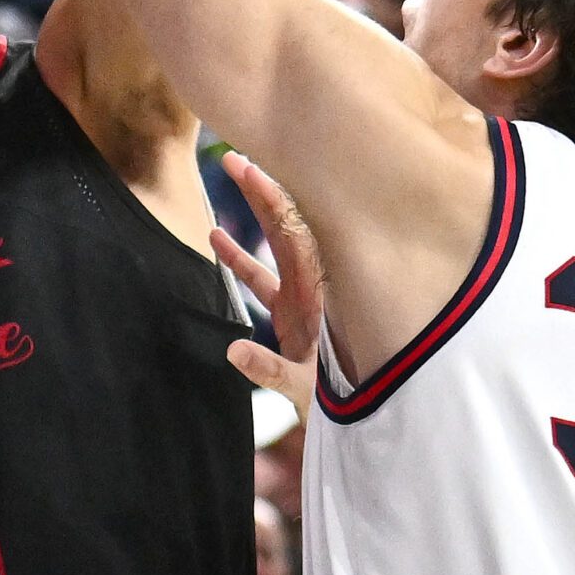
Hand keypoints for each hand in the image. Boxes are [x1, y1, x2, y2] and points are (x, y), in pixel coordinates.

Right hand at [209, 151, 322, 416]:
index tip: (255, 168)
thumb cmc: (340, 401)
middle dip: (263, 190)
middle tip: (236, 157)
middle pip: (288, 225)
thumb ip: (270, 369)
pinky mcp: (290, 316)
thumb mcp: (305, 387)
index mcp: (322, 292)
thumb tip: (232, 351)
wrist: (358, 418)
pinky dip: (240, 260)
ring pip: (275, 245)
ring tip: (233, 177)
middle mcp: (315, 286)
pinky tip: (215, 239)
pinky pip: (262, 280)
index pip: (298, 232)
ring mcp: (302, 298)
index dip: (276, 199)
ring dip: (253, 213)